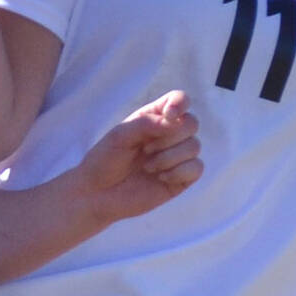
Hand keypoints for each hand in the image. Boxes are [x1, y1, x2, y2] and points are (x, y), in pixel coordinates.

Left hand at [77, 90, 201, 221]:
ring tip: (147, 168)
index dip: (180, 103)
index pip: (180, 100)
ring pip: (194, 146)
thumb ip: (146, 123)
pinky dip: (178, 172)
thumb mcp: (120, 135)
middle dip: (169, 137)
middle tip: (145, 150)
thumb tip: (173, 121)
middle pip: (191, 123)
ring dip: (169, 157)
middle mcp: (169, 135)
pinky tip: (160, 178)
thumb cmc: (105, 161)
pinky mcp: (181, 179)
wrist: (97, 194)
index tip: (168, 115)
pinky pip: (197, 168)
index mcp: (155, 118)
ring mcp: (177, 158)